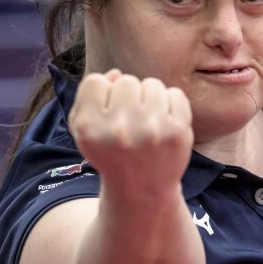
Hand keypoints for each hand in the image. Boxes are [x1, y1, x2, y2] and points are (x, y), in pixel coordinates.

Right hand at [68, 70, 193, 199]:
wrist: (142, 190)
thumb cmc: (112, 154)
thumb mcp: (85, 132)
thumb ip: (89, 98)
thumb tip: (116, 73)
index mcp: (90, 128)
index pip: (95, 82)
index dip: (102, 94)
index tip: (108, 113)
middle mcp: (119, 128)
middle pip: (125, 80)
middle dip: (128, 96)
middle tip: (131, 120)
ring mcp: (151, 130)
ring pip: (151, 84)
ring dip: (150, 98)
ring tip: (148, 121)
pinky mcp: (177, 132)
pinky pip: (175, 94)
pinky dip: (171, 105)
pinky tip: (164, 124)